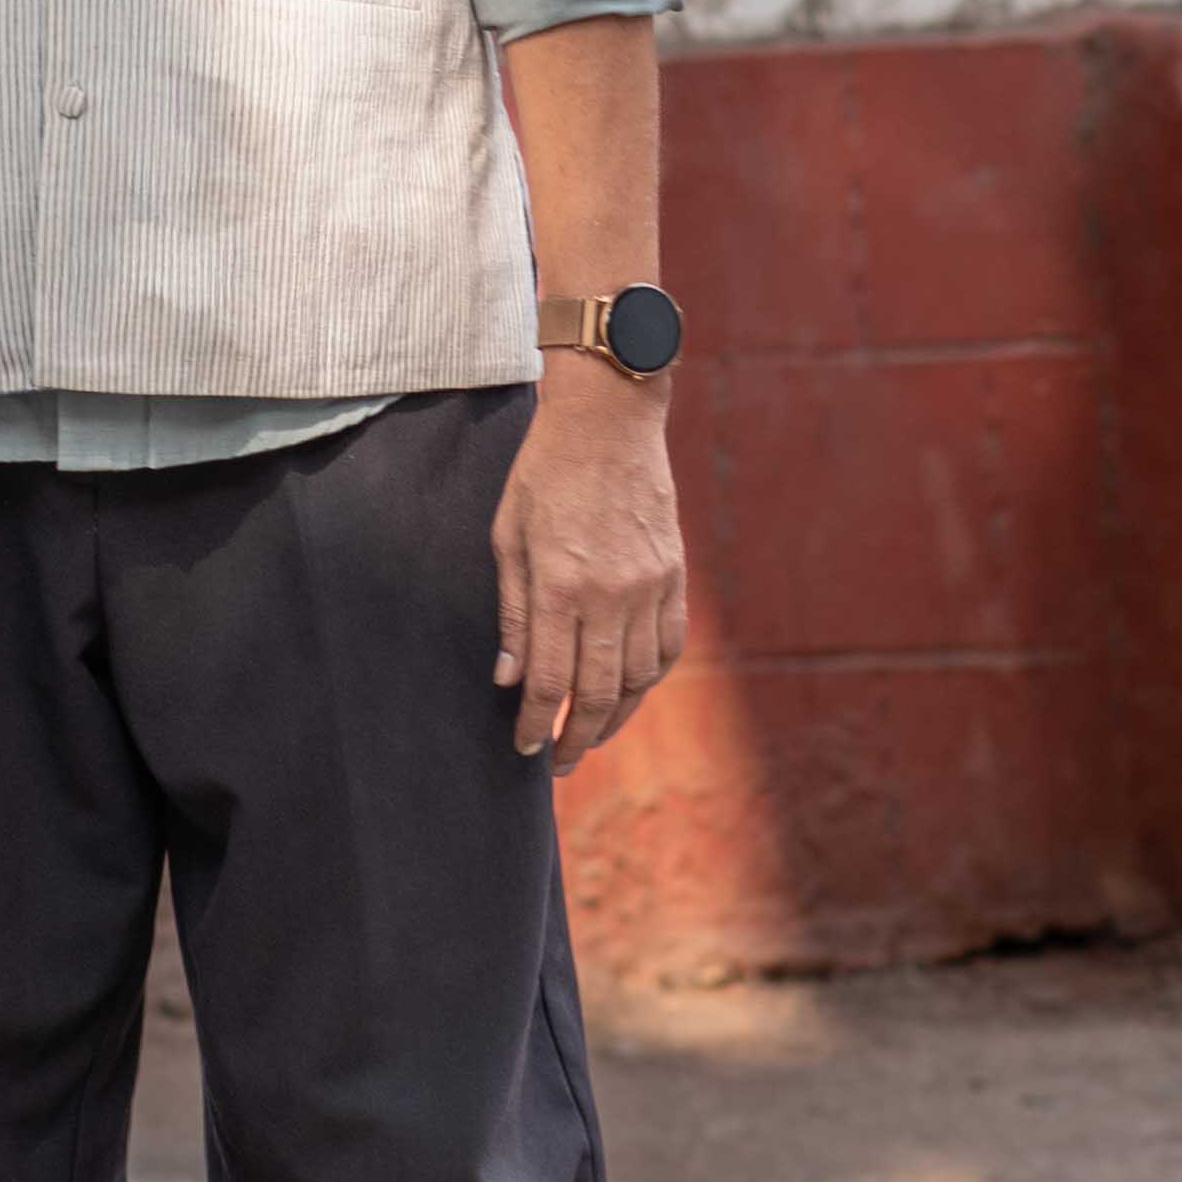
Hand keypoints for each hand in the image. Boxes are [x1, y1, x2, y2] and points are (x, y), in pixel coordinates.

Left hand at [490, 366, 686, 773]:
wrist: (609, 420)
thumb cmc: (544, 472)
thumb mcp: (507, 536)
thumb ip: (510, 610)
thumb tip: (508, 678)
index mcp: (558, 586)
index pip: (547, 680)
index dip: (535, 724)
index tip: (524, 748)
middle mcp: (608, 595)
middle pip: (597, 693)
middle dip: (574, 737)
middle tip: (557, 761)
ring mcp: (648, 587)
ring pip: (639, 679)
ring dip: (615, 717)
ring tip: (590, 733)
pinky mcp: (674, 575)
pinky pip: (668, 646)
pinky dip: (650, 679)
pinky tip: (630, 691)